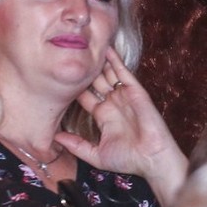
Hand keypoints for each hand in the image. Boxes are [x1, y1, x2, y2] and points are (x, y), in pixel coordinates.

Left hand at [56, 48, 187, 202]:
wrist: (151, 159)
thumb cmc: (127, 159)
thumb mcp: (95, 154)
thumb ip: (76, 145)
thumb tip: (55, 138)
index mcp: (103, 116)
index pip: (86, 97)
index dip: (75, 88)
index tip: (60, 79)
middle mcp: (113, 103)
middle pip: (96, 82)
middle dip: (86, 72)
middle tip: (72, 56)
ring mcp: (124, 96)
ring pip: (108, 74)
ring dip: (99, 62)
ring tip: (86, 47)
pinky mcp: (136, 91)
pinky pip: (124, 73)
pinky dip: (115, 61)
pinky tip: (106, 49)